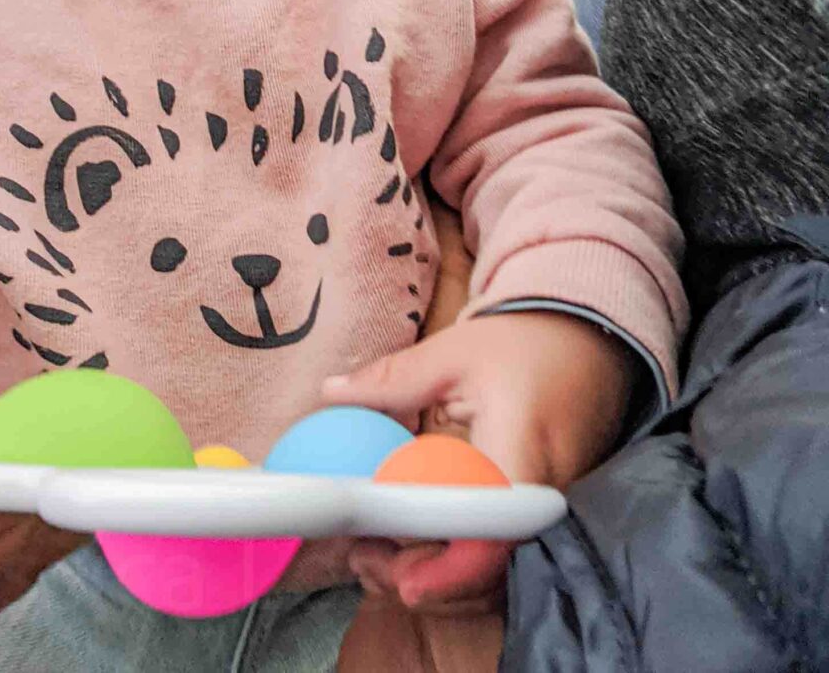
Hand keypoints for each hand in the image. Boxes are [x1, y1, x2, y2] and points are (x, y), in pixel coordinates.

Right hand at [0, 393, 86, 657]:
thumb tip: (0, 425)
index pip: (5, 509)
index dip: (49, 482)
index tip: (90, 460)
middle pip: (32, 537)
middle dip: (61, 493)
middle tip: (100, 455)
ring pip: (35, 562)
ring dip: (52, 519)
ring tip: (67, 477)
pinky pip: (18, 579)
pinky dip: (29, 544)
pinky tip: (30, 511)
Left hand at [323, 311, 634, 610]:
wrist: (593, 340)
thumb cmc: (528, 344)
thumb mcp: (454, 353)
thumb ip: (392, 379)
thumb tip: (331, 391)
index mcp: (522, 456)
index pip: (495, 539)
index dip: (451, 573)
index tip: (402, 583)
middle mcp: (546, 497)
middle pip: (492, 571)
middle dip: (426, 582)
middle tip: (364, 563)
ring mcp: (553, 512)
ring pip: (499, 573)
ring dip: (438, 578)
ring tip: (377, 559)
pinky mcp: (548, 515)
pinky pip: (506, 555)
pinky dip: (461, 564)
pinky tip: (417, 550)